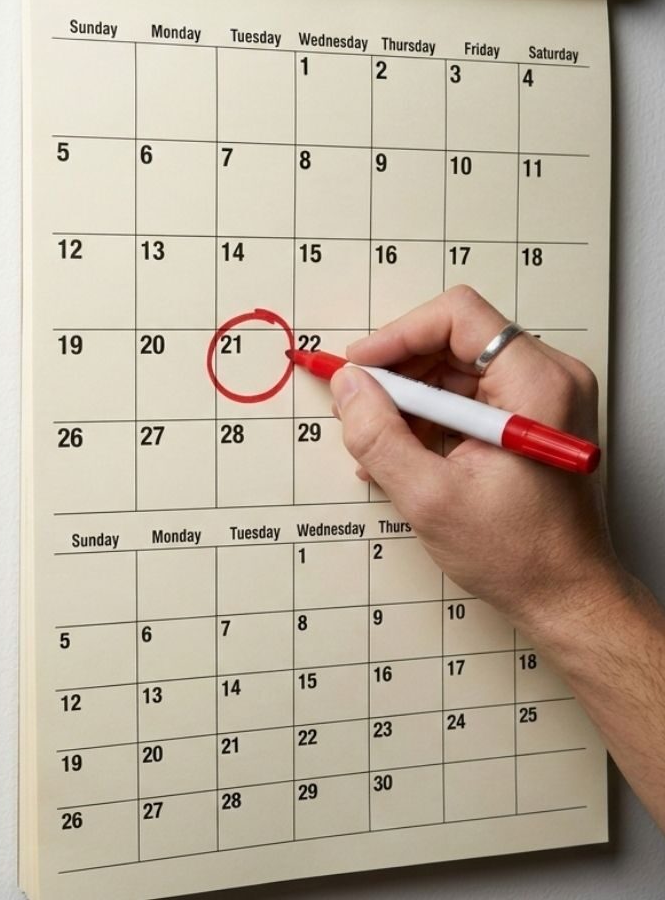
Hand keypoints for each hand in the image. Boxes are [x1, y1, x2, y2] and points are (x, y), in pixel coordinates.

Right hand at [332, 285, 628, 640]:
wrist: (566, 596)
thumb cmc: (518, 554)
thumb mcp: (429, 496)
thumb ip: (379, 435)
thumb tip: (348, 386)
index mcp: (536, 385)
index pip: (459, 316)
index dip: (399, 335)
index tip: (360, 367)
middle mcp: (548, 379)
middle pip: (454, 339)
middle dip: (398, 372)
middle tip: (359, 407)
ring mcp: (542, 398)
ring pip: (455, 368)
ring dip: (408, 398)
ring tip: (377, 441)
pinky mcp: (529, 418)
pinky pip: (467, 395)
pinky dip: (429, 416)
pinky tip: (402, 452)